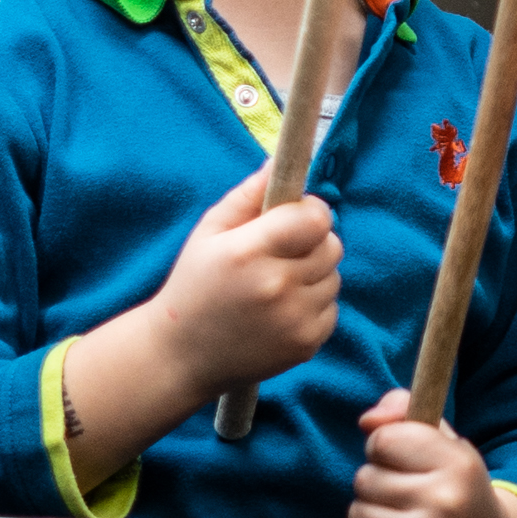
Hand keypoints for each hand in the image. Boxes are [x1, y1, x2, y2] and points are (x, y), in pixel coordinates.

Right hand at [154, 167, 344, 395]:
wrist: (182, 357)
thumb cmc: (194, 285)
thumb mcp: (209, 232)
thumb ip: (248, 195)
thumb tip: (279, 160)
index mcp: (248, 252)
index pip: (315, 218)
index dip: (310, 212)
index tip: (295, 217)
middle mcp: (276, 286)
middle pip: (332, 245)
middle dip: (313, 241)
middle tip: (282, 252)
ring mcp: (294, 319)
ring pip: (334, 276)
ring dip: (314, 274)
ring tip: (276, 283)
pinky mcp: (307, 343)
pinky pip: (331, 307)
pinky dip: (313, 304)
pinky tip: (280, 310)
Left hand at [348, 390, 516, 517]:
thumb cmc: (455, 481)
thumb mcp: (443, 439)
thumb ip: (405, 413)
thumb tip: (367, 419)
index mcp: (458, 463)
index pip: (385, 439)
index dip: (386, 441)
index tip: (405, 452)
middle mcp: (444, 499)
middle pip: (366, 475)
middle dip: (378, 474)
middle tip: (407, 484)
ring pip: (359, 504)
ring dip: (372, 502)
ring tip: (403, 507)